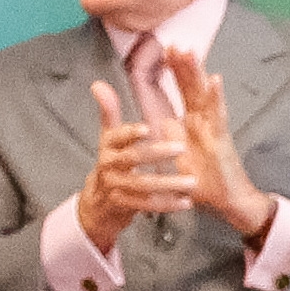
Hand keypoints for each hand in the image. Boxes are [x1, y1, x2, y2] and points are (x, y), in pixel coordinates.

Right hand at [79, 80, 194, 253]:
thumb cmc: (112, 160)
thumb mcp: (109, 136)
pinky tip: (186, 201)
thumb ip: (109, 110)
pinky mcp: (125, 206)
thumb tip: (98, 84)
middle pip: (132, 160)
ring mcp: (116, 188)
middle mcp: (109, 167)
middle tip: (182, 148)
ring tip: (192, 181)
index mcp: (108, 147)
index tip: (148, 128)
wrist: (99, 201)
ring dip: (168, 184)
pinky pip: (148, 206)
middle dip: (157, 154)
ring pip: (142, 186)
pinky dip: (168, 204)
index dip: (130, 132)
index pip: (117, 137)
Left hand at [153, 44, 277, 245]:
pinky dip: (216, 97)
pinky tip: (215, 80)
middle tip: (173, 42)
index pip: (177, 91)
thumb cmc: (200, 182)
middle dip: (182, 65)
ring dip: (196, 73)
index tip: (162, 49)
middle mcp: (199, 121)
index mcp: (186, 124)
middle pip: (189, 87)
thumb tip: (153, 123)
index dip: (170, 71)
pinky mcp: (221, 138)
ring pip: (202, 94)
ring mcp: (212, 127)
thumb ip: (162, 140)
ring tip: (190, 51)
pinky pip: (218, 114)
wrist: (225, 202)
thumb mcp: (174, 159)